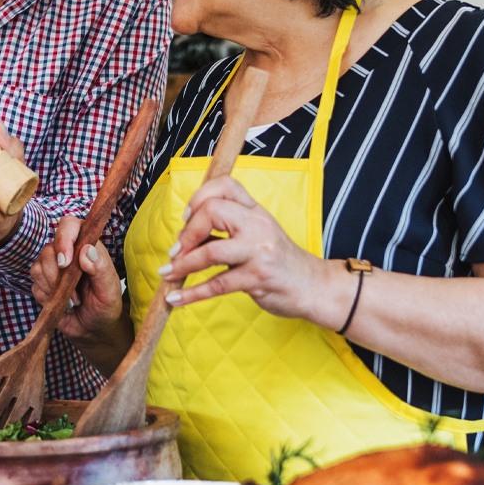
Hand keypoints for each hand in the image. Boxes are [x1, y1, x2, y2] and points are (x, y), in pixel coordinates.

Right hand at [31, 216, 123, 339]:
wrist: (94, 328)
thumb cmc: (105, 304)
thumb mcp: (110, 288)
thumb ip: (101, 268)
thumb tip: (86, 250)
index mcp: (86, 245)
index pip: (69, 225)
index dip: (64, 239)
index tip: (66, 262)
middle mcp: (67, 253)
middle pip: (49, 249)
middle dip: (58, 274)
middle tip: (75, 292)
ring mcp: (52, 268)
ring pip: (38, 266)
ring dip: (54, 288)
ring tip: (73, 300)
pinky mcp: (42, 284)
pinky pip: (35, 285)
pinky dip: (48, 297)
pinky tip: (63, 304)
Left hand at [159, 176, 340, 324]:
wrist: (315, 286)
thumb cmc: (279, 261)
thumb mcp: (258, 233)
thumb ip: (228, 228)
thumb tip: (185, 235)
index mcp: (256, 210)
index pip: (225, 185)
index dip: (199, 197)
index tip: (187, 218)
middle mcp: (258, 225)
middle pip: (212, 211)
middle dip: (187, 232)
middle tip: (176, 250)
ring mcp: (259, 252)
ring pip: (210, 251)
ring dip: (182, 264)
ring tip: (168, 273)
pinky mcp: (258, 278)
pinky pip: (217, 284)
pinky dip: (192, 293)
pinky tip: (176, 298)